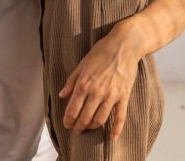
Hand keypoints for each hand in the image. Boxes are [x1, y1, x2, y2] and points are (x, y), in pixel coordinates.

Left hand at [59, 22, 140, 140]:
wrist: (123, 45)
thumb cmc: (101, 52)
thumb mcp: (82, 64)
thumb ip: (71, 81)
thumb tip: (61, 94)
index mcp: (84, 84)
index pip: (72, 109)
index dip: (68, 120)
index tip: (66, 124)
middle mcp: (96, 92)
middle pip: (85, 118)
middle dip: (78, 126)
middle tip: (76, 130)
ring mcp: (111, 95)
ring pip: (99, 120)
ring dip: (92, 127)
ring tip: (88, 128)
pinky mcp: (123, 96)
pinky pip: (120, 117)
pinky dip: (116, 130)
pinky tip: (112, 138)